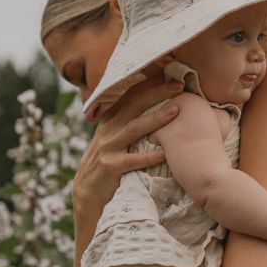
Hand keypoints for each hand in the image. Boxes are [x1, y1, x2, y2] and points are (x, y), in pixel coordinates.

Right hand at [72, 73, 183, 214]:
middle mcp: (108, 129)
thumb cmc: (109, 164)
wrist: (87, 193)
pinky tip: (163, 154)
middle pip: (133, 105)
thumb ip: (129, 123)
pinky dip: (147, 157)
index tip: (169, 73)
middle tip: (178, 86)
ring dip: (155, 119)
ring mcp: (108, 148)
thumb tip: (154, 107)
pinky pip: (131, 160)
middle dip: (156, 93)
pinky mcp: (110, 167)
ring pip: (134, 129)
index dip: (148, 83)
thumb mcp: (115, 138)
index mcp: (111, 120)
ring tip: (176, 111)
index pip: (130, 95)